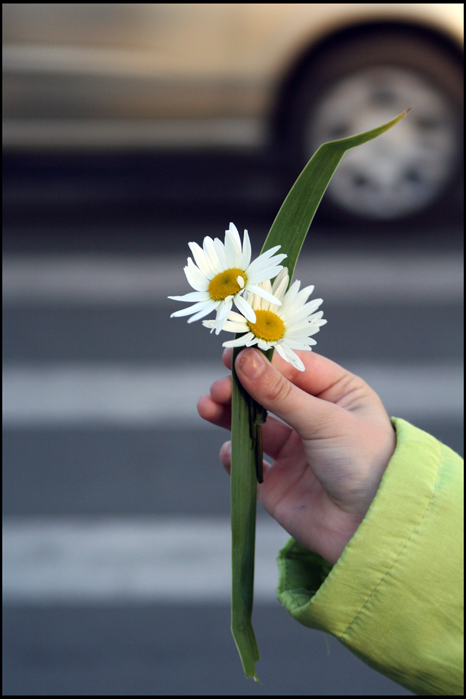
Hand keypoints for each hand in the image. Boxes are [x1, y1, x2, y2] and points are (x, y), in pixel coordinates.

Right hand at [198, 348, 395, 564]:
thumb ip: (280, 392)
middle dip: (241, 389)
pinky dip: (234, 454)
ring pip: (254, 425)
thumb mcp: (324, 419)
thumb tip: (244, 360)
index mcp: (338, 394)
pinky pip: (248, 462)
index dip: (263, 360)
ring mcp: (296, 451)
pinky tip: (229, 451)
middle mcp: (315, 418)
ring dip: (229, 415)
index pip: (294, 367)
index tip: (232, 356)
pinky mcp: (279, 482)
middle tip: (218, 389)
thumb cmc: (365, 464)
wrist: (372, 530)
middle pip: (269, 394)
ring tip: (206, 407)